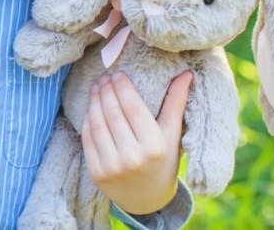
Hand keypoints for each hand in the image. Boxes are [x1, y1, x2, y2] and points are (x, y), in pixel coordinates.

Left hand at [81, 71, 192, 214]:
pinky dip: (87, 119)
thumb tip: (186, 73)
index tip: (117, 74)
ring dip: (94, 101)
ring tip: (97, 88)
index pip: (132, 107)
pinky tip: (91, 107)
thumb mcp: (172, 135)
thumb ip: (176, 103)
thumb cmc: (163, 162)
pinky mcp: (96, 173)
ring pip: (97, 123)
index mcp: (154, 146)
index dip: (122, 87)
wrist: (147, 200)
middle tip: (104, 77)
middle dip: (106, 90)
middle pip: (112, 112)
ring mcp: (112, 166)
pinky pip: (87, 138)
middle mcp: (132, 157)